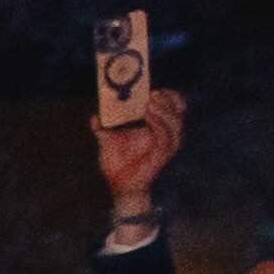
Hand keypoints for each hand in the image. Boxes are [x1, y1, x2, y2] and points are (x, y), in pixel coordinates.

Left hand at [92, 88, 183, 223]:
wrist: (118, 184)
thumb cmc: (118, 163)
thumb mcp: (108, 140)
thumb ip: (103, 128)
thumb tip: (95, 117)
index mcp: (158, 128)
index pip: (173, 108)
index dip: (170, 97)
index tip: (157, 89)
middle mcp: (166, 135)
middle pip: (178, 112)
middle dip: (168, 101)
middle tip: (153, 92)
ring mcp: (166, 145)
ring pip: (174, 123)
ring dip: (163, 110)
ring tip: (150, 102)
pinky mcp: (162, 155)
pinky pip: (165, 137)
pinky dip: (158, 124)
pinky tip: (149, 115)